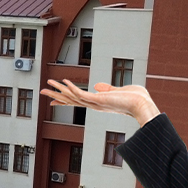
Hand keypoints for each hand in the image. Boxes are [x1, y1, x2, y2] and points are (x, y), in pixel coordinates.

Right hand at [39, 79, 159, 125]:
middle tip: (42, 91)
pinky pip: (81, 94)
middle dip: (56, 95)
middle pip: (71, 100)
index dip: (65, 100)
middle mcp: (94, 105)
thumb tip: (97, 85)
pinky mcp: (98, 100)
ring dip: (59, 89)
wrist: (144, 106)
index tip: (54, 100)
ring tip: (47, 83)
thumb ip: (107, 89)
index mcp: (98, 103)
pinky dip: (72, 88)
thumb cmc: (137, 100)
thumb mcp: (119, 91)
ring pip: (72, 96)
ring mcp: (95, 103)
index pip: (78, 101)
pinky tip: (64, 81)